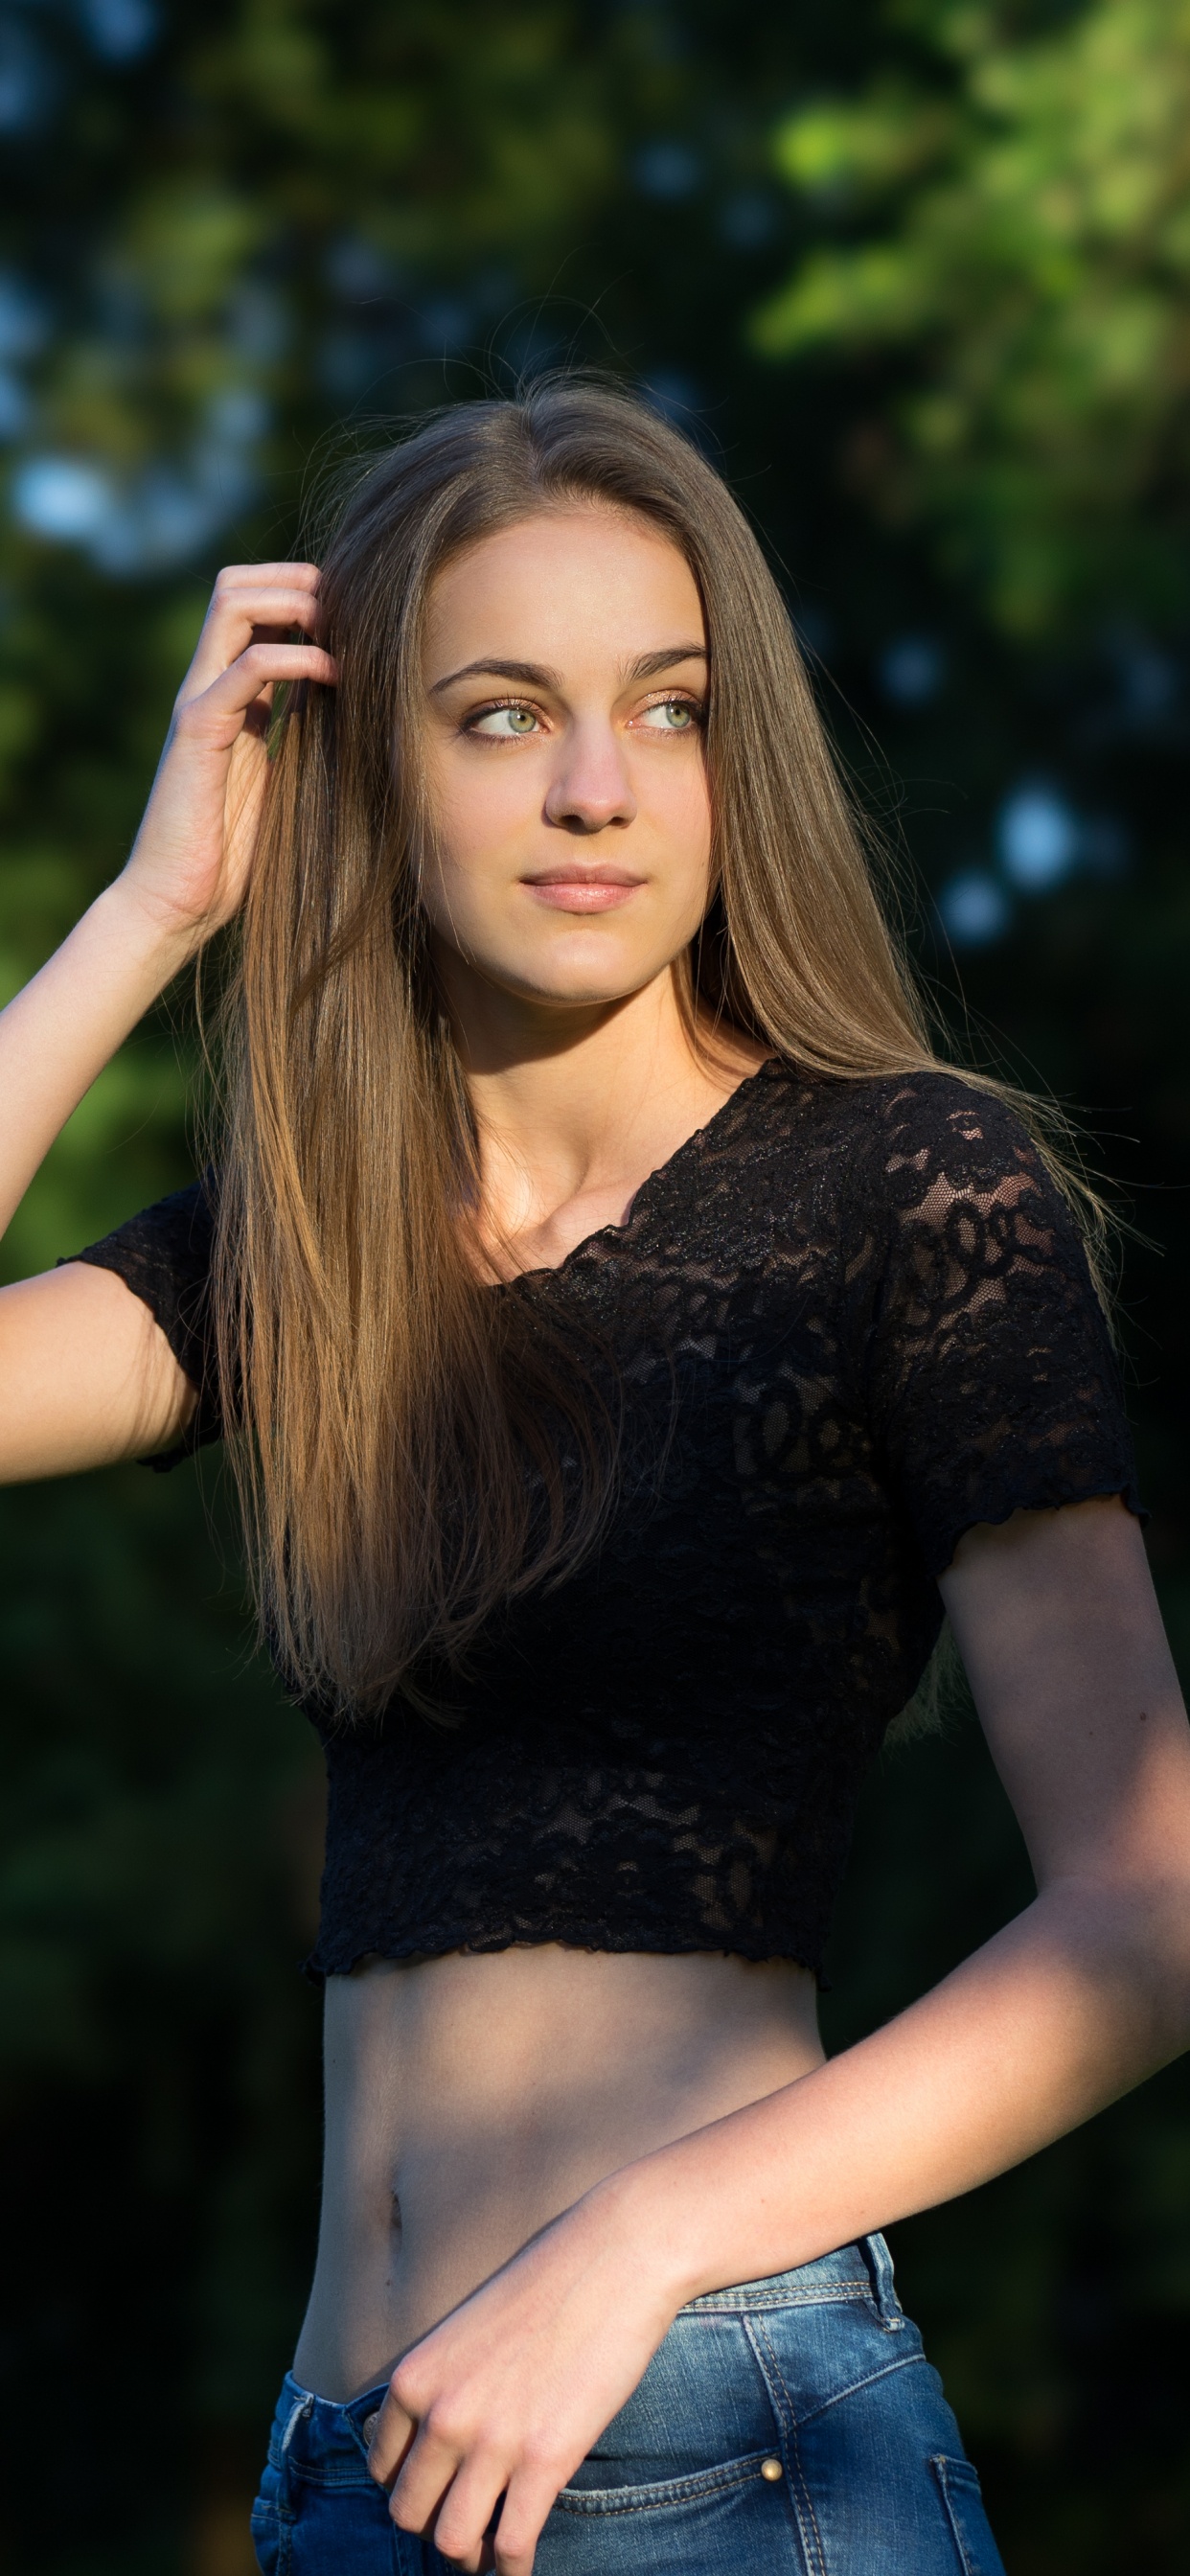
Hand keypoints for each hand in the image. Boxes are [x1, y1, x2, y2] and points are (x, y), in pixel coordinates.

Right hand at [118, 562, 336, 949]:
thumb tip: (359, 711)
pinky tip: (333, 674)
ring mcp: (197, 702)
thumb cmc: (236, 853)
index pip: (253, 605)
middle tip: (349, 607)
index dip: (301, 592)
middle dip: (297, 579)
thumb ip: (303, 733)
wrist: (181, 901)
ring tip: (340, 628)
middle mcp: (207, 685)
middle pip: (237, 585)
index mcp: (227, 694)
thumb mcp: (285, 776)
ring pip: (232, 603)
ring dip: (293, 600)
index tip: (354, 616)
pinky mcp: (197, 732)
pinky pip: (244, 668)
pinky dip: (295, 658)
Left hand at [366, 2181, 678, 2575]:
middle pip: (408, 2514)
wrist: (614, 2255)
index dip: (411, 2490)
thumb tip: (436, 2436)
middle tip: (468, 2526)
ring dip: (469, 2559)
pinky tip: (523, 2569)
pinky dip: (511, 2571)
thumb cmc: (548, 2284)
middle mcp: (440, 2414)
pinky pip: (510, 2547)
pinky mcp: (544, 2460)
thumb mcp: (468, 2328)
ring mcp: (491, 2440)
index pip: (382, 2470)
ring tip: (492, 2554)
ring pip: (451, 2542)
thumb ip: (443, 2383)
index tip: (440, 2494)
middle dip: (435, 2529)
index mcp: (414, 2378)